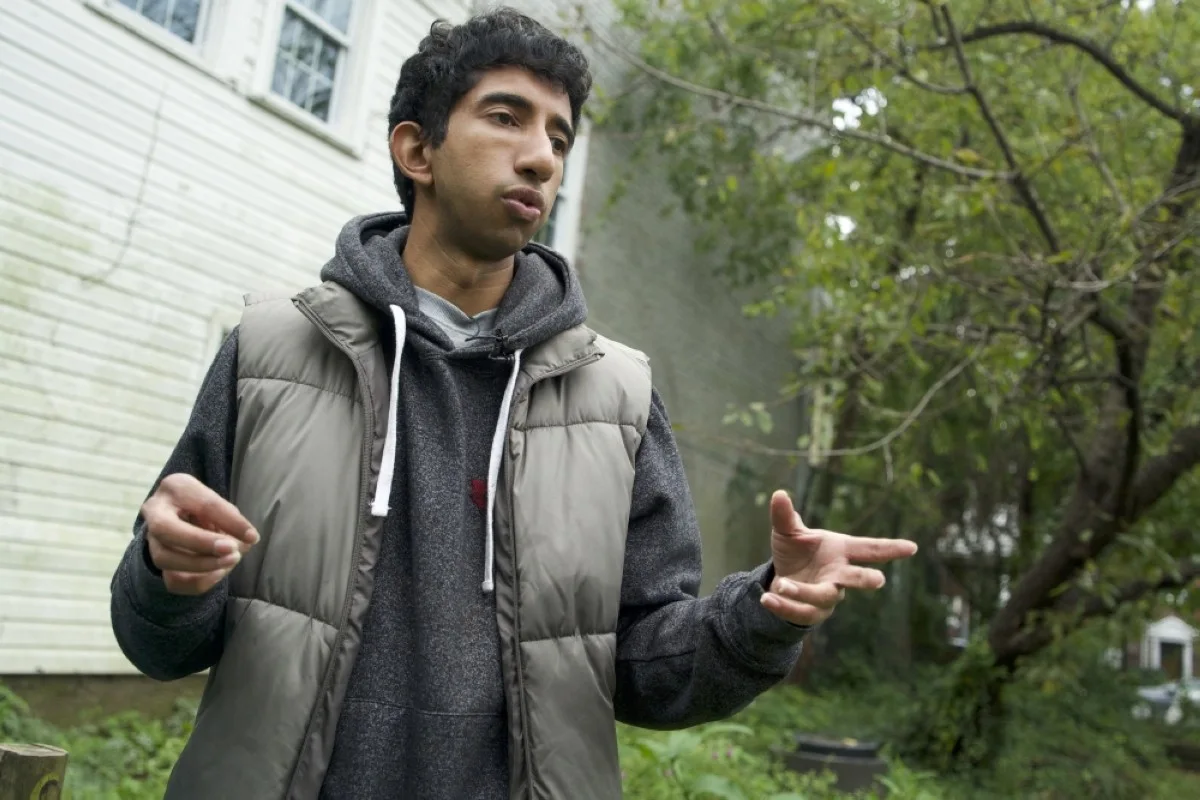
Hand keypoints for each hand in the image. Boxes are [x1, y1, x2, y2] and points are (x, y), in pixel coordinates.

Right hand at [141, 473, 258, 595]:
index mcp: (176, 487)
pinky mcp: (157, 563)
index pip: (202, 504)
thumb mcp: (218, 502)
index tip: (252, 537)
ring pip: (164, 558)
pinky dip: (198, 581)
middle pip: (166, 530)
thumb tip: (247, 541)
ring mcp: (150, 539)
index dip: (229, 522)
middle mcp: (155, 511)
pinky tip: (219, 573)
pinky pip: (172, 580)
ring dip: (202, 565)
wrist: (180, 513)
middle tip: (233, 551)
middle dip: (202, 544)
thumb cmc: (202, 504)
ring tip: (231, 561)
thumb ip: (230, 519)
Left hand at [761, 490, 917, 625]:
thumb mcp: (787, 532)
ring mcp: (827, 596)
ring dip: (803, 592)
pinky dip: (783, 605)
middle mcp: (839, 575)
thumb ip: (785, 516)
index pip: (869, 548)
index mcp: (840, 551)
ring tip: (783, 585)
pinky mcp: (811, 612)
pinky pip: (800, 612)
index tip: (912, 547)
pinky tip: (767, 598)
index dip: (891, 548)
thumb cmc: (794, 552)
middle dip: (866, 579)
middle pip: (857, 578)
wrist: (780, 580)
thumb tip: (779, 494)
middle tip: (878, 580)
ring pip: (823, 596)